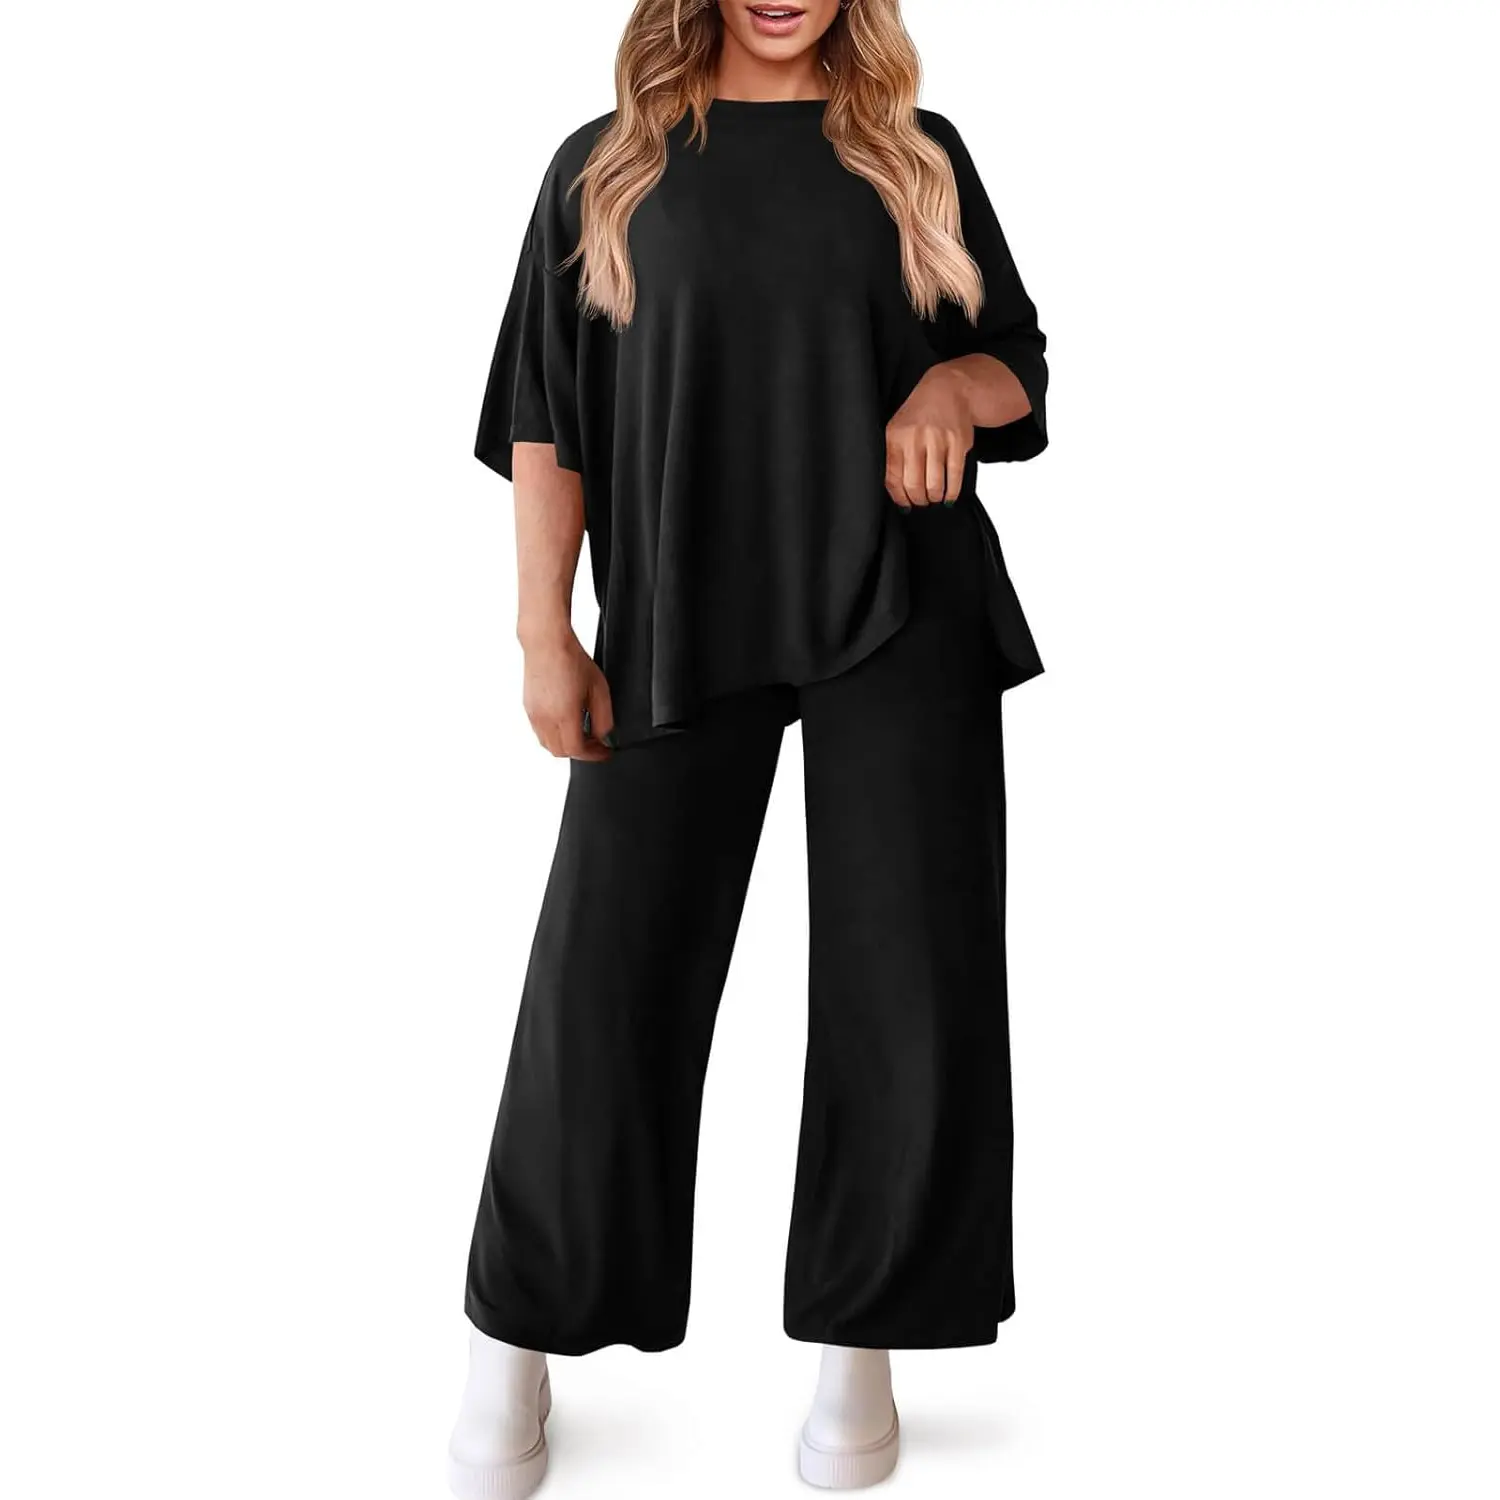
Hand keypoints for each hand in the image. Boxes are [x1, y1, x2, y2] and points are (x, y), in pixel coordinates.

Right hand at [520, 625, 614, 760]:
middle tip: (595, 744)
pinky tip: (566, 723)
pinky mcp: (528, 708)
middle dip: (581, 752)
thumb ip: (604, 718)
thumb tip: (603, 735)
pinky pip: (540, 733)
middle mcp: (545, 719)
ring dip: (566, 745)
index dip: (594, 755)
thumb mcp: (599, 689)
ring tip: (581, 734)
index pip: (577, 751)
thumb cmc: (570, 660)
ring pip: (548, 745)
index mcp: (563, 715)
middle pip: (561, 752)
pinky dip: (554, 736)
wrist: (547, 643)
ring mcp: (534, 715)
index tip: (604, 751)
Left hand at [884, 363, 974, 508]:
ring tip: (934, 497)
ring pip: (934, 483)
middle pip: (913, 484)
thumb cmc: (921, 414)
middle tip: (921, 502)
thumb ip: (893, 457)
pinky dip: (952, 491)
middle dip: (918, 500)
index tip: (905, 505)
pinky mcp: (958, 442)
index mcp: (896, 437)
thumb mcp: (898, 429)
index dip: (899, 497)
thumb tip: (897, 492)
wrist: (949, 388)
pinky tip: (949, 495)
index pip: (893, 477)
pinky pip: (954, 476)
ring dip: (934, 497)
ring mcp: (938, 440)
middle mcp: (915, 438)